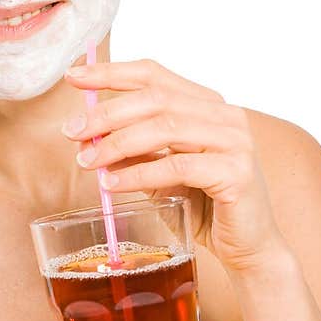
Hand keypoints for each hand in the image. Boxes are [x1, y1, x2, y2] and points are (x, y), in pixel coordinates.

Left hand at [63, 57, 290, 274]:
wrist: (249, 247)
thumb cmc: (204, 207)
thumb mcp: (160, 173)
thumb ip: (133, 152)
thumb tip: (86, 138)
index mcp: (207, 105)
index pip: (155, 75)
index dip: (112, 73)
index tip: (74, 76)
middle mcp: (226, 115)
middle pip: (156, 99)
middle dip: (107, 113)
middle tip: (72, 131)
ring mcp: (235, 141)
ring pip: (165, 128)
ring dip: (117, 144)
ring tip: (86, 161)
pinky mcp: (237, 172)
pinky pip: (178, 166)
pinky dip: (139, 174)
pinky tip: (112, 185)